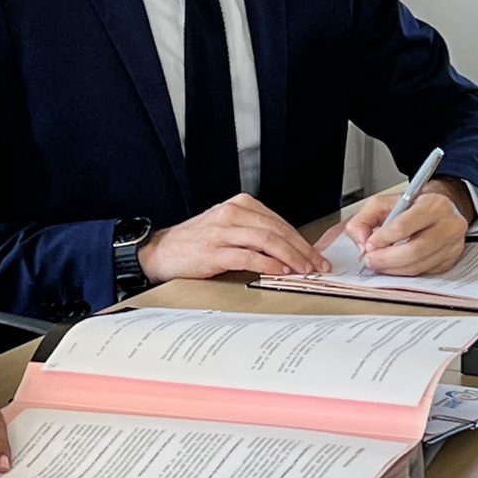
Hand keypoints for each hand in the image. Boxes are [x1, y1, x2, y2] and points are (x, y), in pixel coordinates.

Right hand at [135, 193, 330, 282]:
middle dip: (301, 249)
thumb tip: (289, 250)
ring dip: (290, 257)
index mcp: (238, 205)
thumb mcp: (227, 228)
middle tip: (317, 265)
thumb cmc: (195, 243)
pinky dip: (268, 265)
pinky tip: (280, 272)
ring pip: (267, 241)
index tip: (315, 255)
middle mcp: (232, 214)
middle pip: (277, 230)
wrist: (160, 251)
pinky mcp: (214, 251)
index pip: (279, 222)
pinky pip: (249, 257)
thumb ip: (254, 233)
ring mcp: (222, 232)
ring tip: (304, 270)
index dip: (301, 240)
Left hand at [316, 178, 472, 276]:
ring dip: (393, 269)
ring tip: (378, 264)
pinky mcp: (450, 260)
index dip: (383, 239)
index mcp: (433, 204)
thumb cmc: (413, 206)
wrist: (440, 210)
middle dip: (386, 259)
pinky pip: (424, 272)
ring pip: (419, 265)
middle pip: (414, 251)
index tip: (369, 245)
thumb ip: (365, 219)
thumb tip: (361, 241)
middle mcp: (448, 224)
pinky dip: (404, 272)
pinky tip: (394, 267)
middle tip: (370, 261)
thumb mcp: (385, 203)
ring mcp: (452, 245)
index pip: (405, 226)